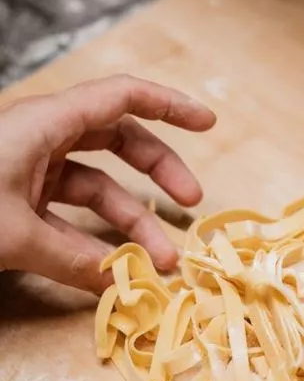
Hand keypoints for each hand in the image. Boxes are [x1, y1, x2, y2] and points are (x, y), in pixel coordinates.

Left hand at [0, 75, 214, 293]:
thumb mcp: (12, 235)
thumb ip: (69, 260)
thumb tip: (123, 283)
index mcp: (44, 123)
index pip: (122, 97)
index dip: (169, 106)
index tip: (207, 123)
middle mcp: (42, 139)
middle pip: (118, 141)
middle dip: (159, 172)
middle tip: (192, 203)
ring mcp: (30, 169)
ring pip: (96, 186)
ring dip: (130, 220)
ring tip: (160, 258)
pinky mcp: (17, 198)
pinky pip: (68, 214)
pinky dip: (91, 240)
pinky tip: (112, 269)